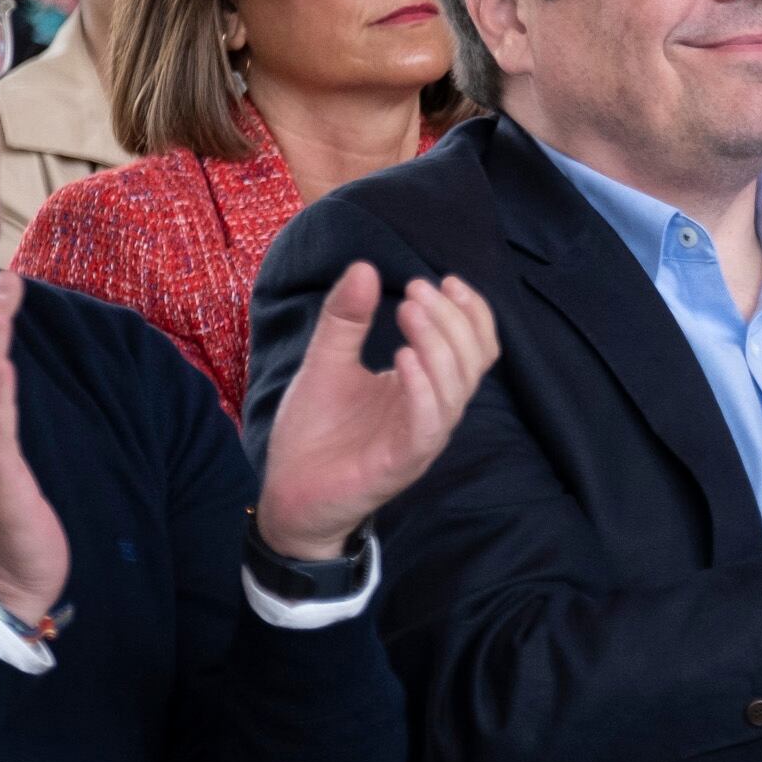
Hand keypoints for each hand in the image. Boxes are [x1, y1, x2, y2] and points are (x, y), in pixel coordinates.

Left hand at [256, 264, 499, 560]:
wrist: (288, 494)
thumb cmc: (315, 433)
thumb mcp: (325, 362)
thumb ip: (345, 319)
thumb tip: (364, 267)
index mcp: (425, 386)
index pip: (474, 346)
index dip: (471, 312)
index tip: (444, 279)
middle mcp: (433, 410)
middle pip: (473, 360)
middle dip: (452, 319)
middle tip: (416, 290)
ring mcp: (421, 437)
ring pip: (456, 388)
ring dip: (438, 344)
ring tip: (408, 311)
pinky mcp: (402, 462)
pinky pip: (428, 424)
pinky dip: (422, 389)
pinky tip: (402, 359)